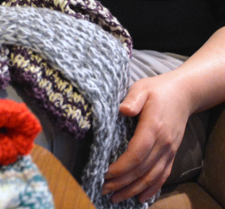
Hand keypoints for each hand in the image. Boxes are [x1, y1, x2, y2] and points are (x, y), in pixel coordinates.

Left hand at [103, 74, 190, 202]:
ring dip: (134, 189)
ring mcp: (169, 150)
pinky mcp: (171, 154)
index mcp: (153, 127)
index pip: (137, 154)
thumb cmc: (157, 90)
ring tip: (116, 198)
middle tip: (103, 189)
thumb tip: (123, 110)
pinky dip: (152, 189)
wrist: (184, 94)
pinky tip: (140, 198)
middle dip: (122, 182)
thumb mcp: (142, 88)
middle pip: (142, 169)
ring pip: (152, 177)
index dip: (121, 167)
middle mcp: (163, 143)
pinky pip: (163, 176)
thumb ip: (133, 99)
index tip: (105, 173)